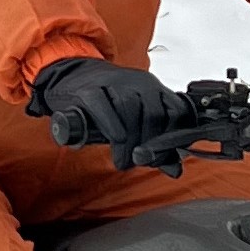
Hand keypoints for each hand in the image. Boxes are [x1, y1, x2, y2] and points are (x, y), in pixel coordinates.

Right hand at [31, 56, 197, 169]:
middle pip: (153, 113)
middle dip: (148, 144)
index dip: (170, 139)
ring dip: (129, 141)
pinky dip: (112, 125)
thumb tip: (175, 170)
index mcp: (154, 88)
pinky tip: (116, 140)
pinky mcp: (88, 89)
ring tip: (123, 160)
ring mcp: (113, 82)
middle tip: (137, 162)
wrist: (73, 80)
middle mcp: (138, 81)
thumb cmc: (107, 105)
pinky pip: (103, 106)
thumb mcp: (134, 122)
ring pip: (130, 108)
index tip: (157, 157)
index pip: (176, 111)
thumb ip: (155, 145)